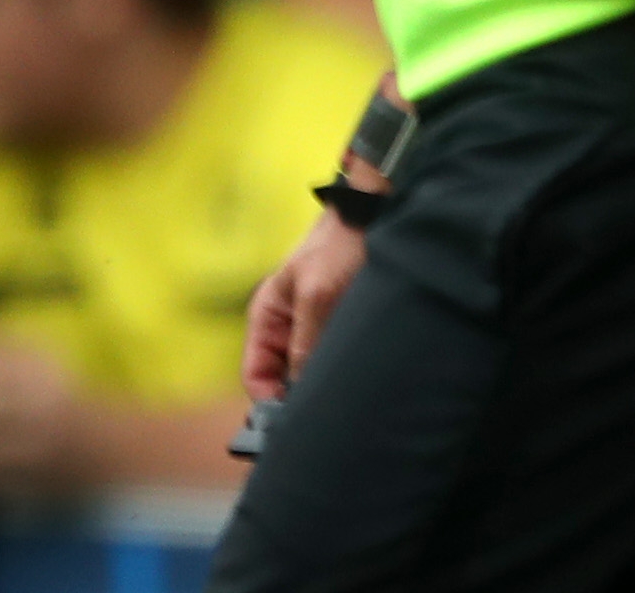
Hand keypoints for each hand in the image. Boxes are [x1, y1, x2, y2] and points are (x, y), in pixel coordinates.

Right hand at [243, 205, 370, 402]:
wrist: (378, 212)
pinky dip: (342, 370)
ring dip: (323, 383)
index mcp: (268, 318)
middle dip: (298, 398)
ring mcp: (315, 329)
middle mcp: (288, 328)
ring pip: (311, 372)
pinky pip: (334, 359)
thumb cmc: (339, 243)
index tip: (290, 422)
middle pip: (284, 380)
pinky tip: (359, 378)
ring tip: (344, 395)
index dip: (268, 402)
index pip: (256, 375)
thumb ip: (306, 341)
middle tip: (323, 415)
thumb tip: (300, 389)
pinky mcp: (342, 327)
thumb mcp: (318, 293)